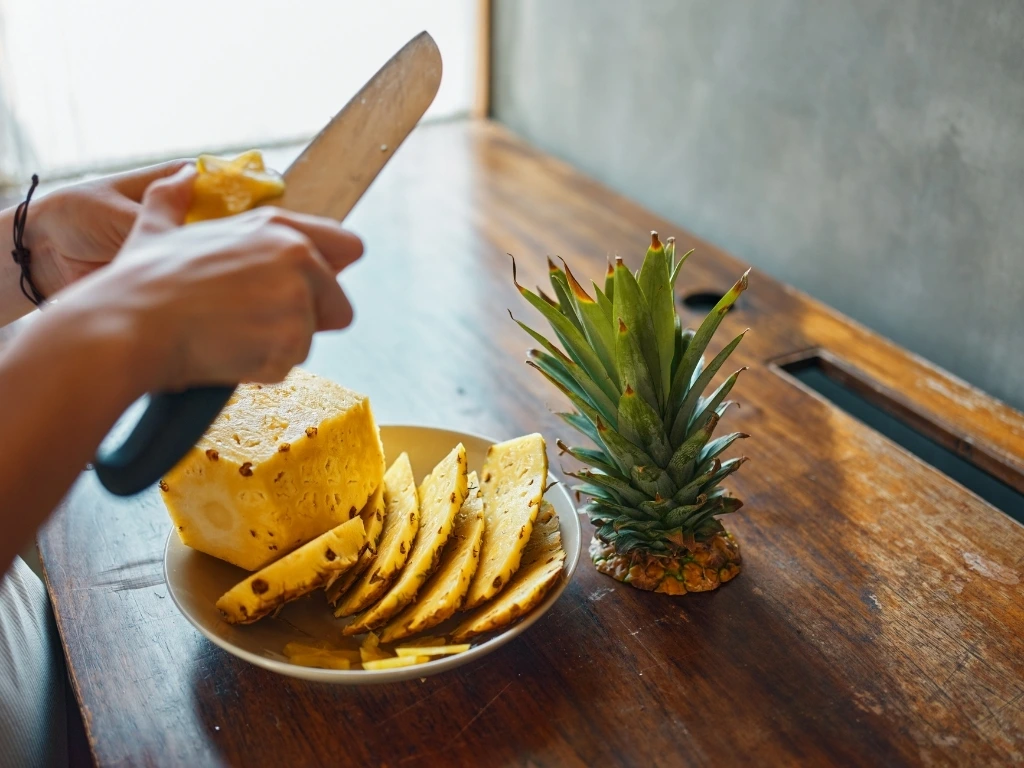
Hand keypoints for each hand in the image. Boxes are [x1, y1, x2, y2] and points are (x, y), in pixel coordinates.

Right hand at [52, 165, 363, 391]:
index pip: (348, 247)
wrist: (129, 327)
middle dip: (305, 322)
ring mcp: (298, 300)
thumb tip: (184, 175)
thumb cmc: (139, 282)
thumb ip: (174, 198)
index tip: (311, 291)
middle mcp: (298, 257)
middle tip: (251, 324)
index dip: (330, 275)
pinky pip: (287, 366)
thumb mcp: (156, 226)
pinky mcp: (291, 341)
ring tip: (227, 336)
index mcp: (277, 226)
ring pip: (308, 340)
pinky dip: (259, 369)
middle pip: (338, 305)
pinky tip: (224, 353)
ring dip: (274, 348)